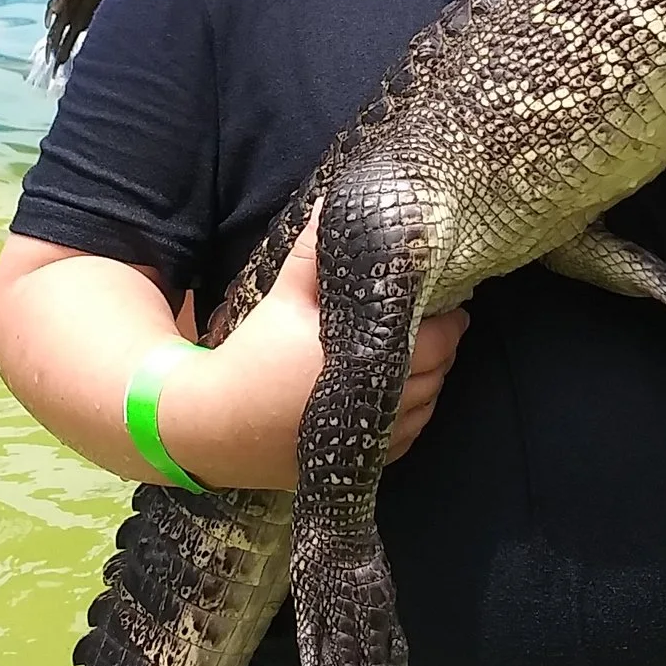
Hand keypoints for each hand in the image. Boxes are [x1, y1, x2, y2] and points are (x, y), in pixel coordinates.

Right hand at [161, 216, 465, 491]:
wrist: (214, 425)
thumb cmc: (253, 355)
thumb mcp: (282, 296)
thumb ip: (312, 253)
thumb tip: (333, 203)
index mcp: (362, 358)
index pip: (435, 338)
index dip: (448, 316)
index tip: (450, 298)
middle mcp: (376, 403)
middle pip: (439, 371)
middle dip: (445, 343)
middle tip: (443, 318)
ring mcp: (373, 439)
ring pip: (429, 404)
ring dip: (434, 377)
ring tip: (426, 350)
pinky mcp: (363, 462)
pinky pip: (410, 435)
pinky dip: (416, 411)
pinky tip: (406, 390)